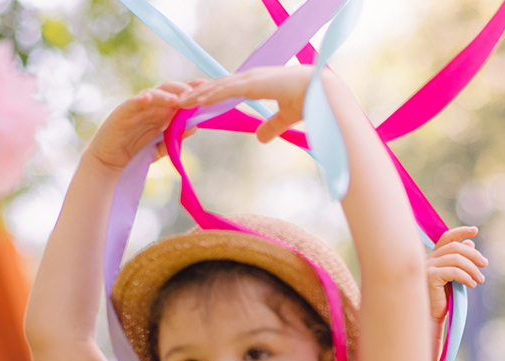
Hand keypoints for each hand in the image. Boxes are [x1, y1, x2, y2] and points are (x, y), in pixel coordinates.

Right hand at [85, 82, 198, 171]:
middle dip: (184, 89)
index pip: (179, 96)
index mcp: (161, 112)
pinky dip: (140, 99)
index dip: (193, 91)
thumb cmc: (137, 153)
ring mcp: (136, 108)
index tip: (210, 88)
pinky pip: (132, 103)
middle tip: (198, 92)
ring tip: (178, 99)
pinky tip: (149, 98)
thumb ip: (176, 136)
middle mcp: (150, 106)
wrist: (111, 162)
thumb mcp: (161, 146)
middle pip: (168, 90)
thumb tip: (195, 126)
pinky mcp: (122, 113)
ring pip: (152, 94)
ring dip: (166, 95)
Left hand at [179, 66, 316, 143]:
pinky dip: (212, 95)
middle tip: (178, 101)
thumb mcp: (286, 117)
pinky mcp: (256, 84)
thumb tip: (260, 138)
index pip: (228, 88)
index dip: (210, 94)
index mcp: (259, 83)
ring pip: (218, 86)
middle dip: (197, 93)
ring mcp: (253, 79)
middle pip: (218, 85)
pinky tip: (197, 101)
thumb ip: (273, 126)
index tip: (194, 102)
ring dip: (198, 94)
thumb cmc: (312, 101)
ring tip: (179, 102)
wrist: (326, 93)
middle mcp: (253, 77)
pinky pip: (228, 89)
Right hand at [425, 226, 485, 320]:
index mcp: (432, 257)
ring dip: (472, 269)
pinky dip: (466, 277)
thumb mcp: (454, 277)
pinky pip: (454, 272)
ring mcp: (427, 267)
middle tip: (484, 264)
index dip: (461, 232)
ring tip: (480, 280)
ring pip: (456, 259)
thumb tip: (470, 243)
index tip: (475, 230)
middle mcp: (427, 259)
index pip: (446, 238)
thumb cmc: (441, 299)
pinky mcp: (430, 276)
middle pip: (454, 247)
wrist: (430, 317)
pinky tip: (472, 284)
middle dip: (473, 254)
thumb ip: (460, 261)